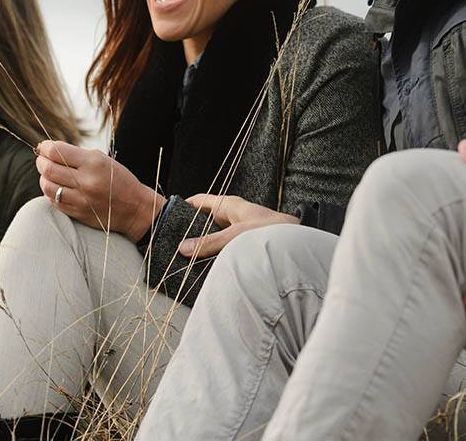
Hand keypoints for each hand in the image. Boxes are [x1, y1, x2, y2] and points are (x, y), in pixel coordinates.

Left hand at [36, 140, 162, 239]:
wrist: (135, 208)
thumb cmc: (118, 180)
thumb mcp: (103, 160)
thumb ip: (77, 156)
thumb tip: (50, 151)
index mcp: (93, 162)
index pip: (56, 151)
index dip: (45, 148)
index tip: (44, 147)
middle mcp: (86, 181)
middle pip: (48, 169)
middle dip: (41, 162)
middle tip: (42, 160)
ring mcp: (81, 199)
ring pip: (47, 186)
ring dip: (44, 178)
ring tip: (48, 175)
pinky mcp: (77, 213)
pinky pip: (54, 201)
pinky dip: (50, 192)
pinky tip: (56, 188)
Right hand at [178, 194, 297, 258]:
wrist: (299, 244)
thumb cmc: (273, 232)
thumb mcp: (237, 236)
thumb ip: (211, 242)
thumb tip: (184, 247)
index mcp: (229, 205)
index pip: (199, 201)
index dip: (182, 206)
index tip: (166, 217)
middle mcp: (232, 216)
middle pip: (204, 220)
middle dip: (190, 231)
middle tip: (171, 243)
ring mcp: (238, 230)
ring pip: (213, 235)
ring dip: (203, 245)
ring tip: (184, 257)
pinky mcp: (244, 244)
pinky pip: (223, 247)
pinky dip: (214, 254)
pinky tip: (206, 266)